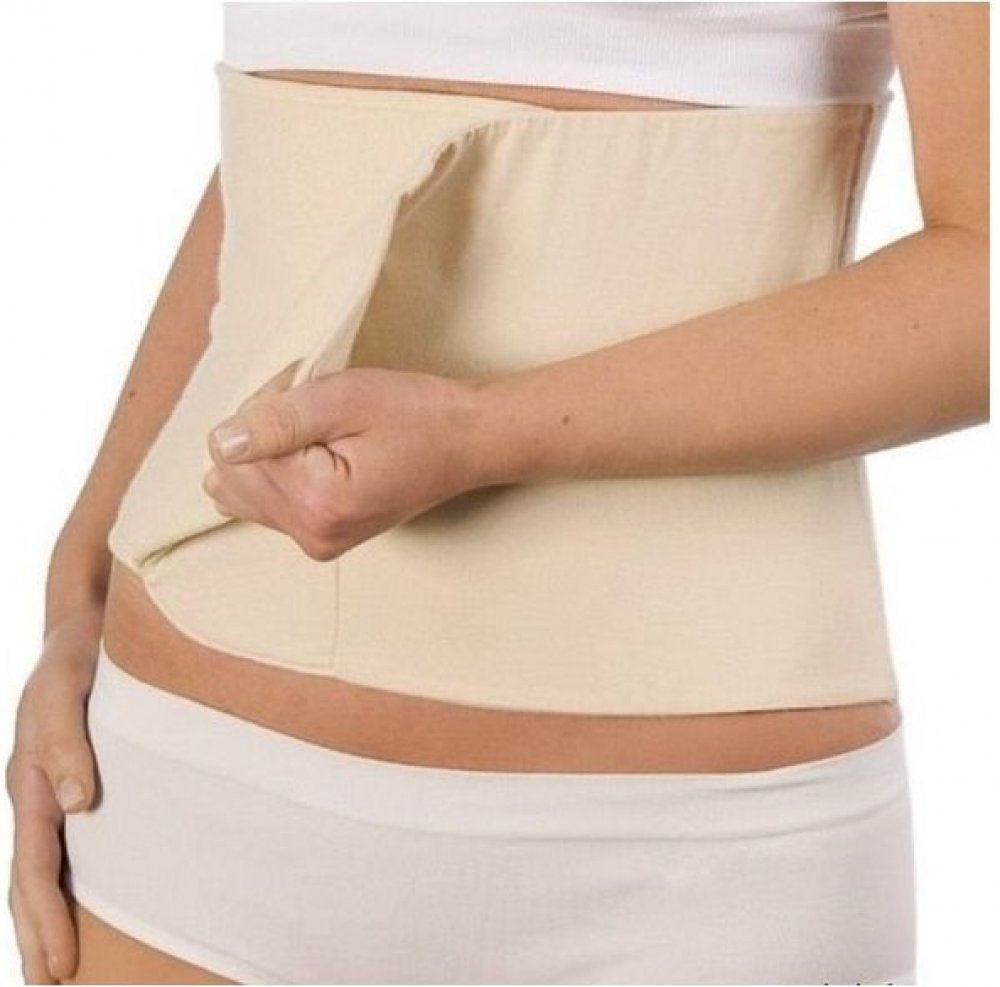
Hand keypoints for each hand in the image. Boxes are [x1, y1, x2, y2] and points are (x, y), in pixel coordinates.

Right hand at [6, 605, 101, 983]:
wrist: (83, 626)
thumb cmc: (77, 659)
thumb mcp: (66, 693)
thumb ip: (67, 745)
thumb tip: (76, 805)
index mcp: (29, 783)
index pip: (35, 869)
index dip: (47, 921)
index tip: (61, 971)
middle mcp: (37, 794)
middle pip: (34, 880)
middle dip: (39, 938)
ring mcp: (50, 788)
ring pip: (48, 865)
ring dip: (50, 918)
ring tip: (60, 968)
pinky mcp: (72, 776)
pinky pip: (67, 839)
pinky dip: (69, 879)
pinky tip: (89, 898)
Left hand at [203, 362, 486, 560]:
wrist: (467, 442)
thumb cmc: (416, 414)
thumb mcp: (343, 399)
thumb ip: (276, 421)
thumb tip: (221, 443)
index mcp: (317, 503)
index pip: (235, 450)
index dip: (266, 409)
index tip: (313, 399)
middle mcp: (312, 535)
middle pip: (234, 476)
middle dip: (264, 435)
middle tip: (323, 416)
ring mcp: (318, 543)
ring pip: (245, 493)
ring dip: (272, 456)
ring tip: (325, 438)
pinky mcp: (323, 540)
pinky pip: (268, 505)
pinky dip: (282, 475)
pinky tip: (320, 458)